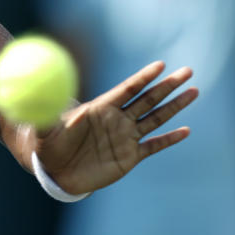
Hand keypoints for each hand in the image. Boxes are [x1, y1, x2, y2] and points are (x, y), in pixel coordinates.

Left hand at [34, 61, 197, 194]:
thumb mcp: (44, 130)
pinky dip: (169, 139)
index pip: (127, 89)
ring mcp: (125, 137)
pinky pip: (153, 146)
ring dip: (174, 106)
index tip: (160, 64)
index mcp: (99, 108)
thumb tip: (40, 102)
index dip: (143, 77)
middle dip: (168, 85)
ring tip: (193, 91)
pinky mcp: (129, 157)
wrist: (54, 170)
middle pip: (148, 99)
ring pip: (155, 118)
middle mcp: (116, 120)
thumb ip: (46, 118)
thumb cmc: (47, 145)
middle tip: (188, 71)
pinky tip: (185, 131)